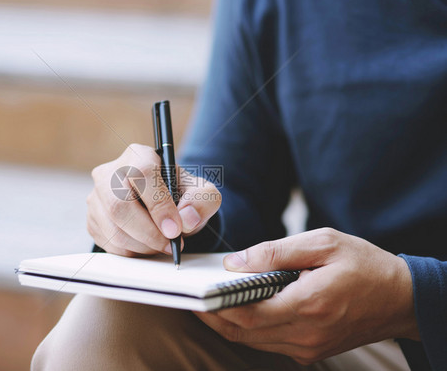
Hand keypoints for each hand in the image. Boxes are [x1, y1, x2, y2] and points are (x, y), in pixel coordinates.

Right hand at [87, 143, 220, 256]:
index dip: (159, 205)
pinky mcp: (92, 219)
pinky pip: (108, 242)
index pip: (142, 174)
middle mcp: (111, 172)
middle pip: (119, 205)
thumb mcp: (202, 192)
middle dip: (148, 232)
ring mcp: (96, 196)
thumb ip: (203, 200)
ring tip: (162, 245)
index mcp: (139, 155)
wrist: (164, 207)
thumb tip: (187, 218)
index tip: (175, 229)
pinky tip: (147, 246)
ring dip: (142, 245)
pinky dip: (132, 251)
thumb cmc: (181, 196)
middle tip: (169, 244)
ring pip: (113, 228)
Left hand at [194, 228, 418, 364]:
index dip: (213, 306)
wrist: (401, 298)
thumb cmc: (365, 265)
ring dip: (228, 323)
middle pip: (243, 333)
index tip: (193, 294)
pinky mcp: (311, 350)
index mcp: (308, 304)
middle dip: (213, 316)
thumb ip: (276, 252)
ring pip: (253, 341)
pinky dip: (249, 328)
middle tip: (193, 298)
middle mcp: (305, 333)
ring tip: (211, 300)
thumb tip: (236, 262)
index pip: (246, 314)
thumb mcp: (323, 243)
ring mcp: (308, 347)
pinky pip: (269, 343)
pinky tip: (241, 308)